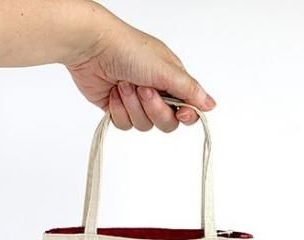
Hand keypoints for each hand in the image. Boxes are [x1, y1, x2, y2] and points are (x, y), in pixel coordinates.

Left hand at [65, 2, 215, 131]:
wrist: (92, 48)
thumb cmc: (129, 50)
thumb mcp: (166, 69)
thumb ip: (189, 90)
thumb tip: (211, 105)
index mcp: (172, 80)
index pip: (187, 110)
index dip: (186, 116)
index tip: (182, 112)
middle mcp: (156, 92)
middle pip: (166, 123)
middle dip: (154, 109)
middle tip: (144, 89)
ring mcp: (136, 103)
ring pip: (144, 125)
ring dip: (133, 106)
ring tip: (124, 84)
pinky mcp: (117, 109)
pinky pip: (125, 125)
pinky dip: (118, 110)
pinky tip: (113, 93)